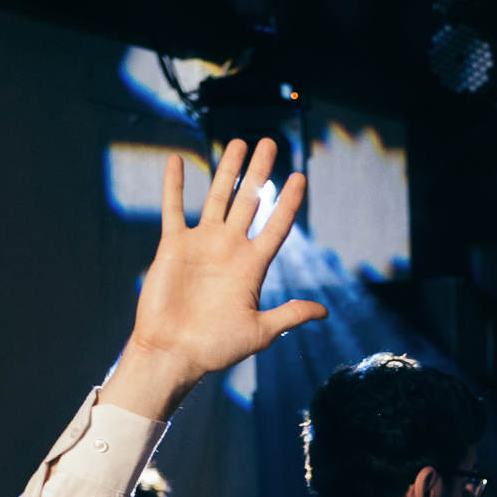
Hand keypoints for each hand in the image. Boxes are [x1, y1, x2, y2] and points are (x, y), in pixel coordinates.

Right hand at [99, 139, 327, 421]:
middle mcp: (229, 250)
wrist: (174, 353)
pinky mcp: (173, 246)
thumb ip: (289, 315)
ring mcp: (202, 245)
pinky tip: (176, 160)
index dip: (288, 203)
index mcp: (252, 268)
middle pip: (249, 202)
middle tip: (271, 144)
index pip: (276, 227)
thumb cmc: (216, 348)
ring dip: (227, 170)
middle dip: (260, 173)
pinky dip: (173, 186)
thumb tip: (323, 311)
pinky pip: (173, 209)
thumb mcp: (260, 332)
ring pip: (217, 198)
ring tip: (239, 143)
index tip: (301, 178)